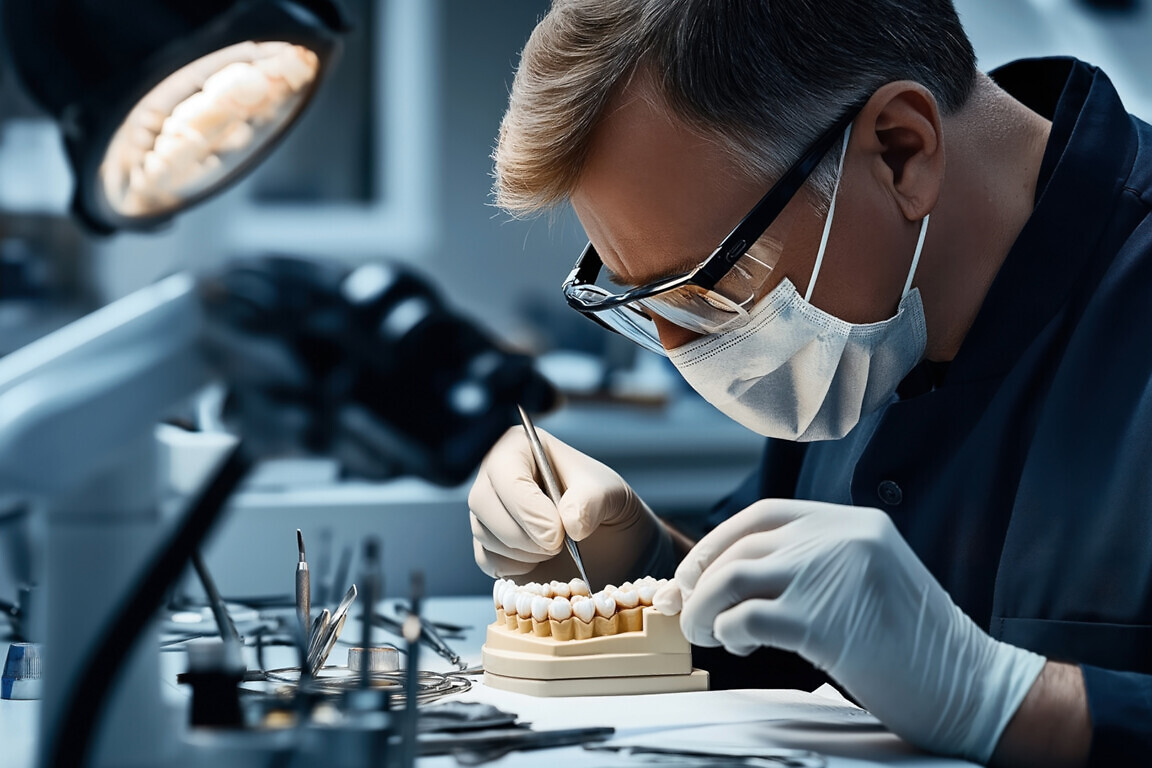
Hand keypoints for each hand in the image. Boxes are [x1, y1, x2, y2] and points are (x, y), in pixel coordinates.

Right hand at [468, 426, 664, 583]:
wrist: (608, 542)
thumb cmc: (603, 505)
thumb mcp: (611, 494)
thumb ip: (593, 501)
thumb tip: (570, 522)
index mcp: (521, 447)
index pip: (505, 471)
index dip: (526, 506)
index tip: (557, 534)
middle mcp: (496, 474)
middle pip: (482, 502)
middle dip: (523, 533)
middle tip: (559, 546)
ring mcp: (487, 510)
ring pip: (483, 533)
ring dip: (525, 551)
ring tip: (557, 548)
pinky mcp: (486, 544)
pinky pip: (487, 559)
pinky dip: (517, 567)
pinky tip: (541, 560)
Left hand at [664, 499, 1045, 761]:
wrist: (971, 685)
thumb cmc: (914, 643)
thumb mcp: (869, 577)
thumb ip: (817, 563)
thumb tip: (737, 573)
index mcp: (853, 522)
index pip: (764, 515)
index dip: (719, 541)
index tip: (696, 571)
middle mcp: (841, 537)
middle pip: (741, 546)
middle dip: (701, 580)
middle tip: (690, 611)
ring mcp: (833, 576)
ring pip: (733, 576)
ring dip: (704, 606)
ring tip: (704, 632)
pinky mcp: (825, 621)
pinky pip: (748, 616)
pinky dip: (729, 631)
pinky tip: (738, 644)